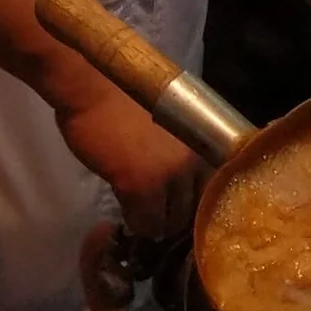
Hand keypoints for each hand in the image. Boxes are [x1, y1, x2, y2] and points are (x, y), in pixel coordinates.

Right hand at [50, 79, 203, 242]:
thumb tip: (186, 184)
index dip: (197, 201)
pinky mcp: (140, 186)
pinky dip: (136, 223)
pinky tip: (127, 210)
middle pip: (194, 208)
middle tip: (159, 210)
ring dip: (157, 221)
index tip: (183, 206)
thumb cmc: (128, 98)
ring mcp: (169, 174)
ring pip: (171, 221)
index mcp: (206, 141)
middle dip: (176, 214)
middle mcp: (195, 159)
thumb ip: (185, 151)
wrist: (94, 87)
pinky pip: (144, 223)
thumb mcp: (173, 125)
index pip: (216, 190)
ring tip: (143, 212)